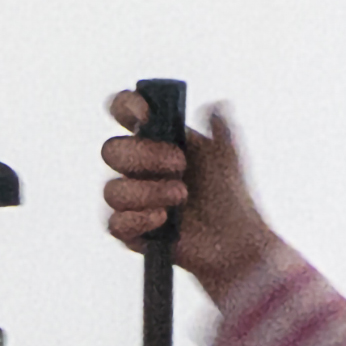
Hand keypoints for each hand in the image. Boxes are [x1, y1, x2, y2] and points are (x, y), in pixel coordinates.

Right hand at [101, 91, 278, 301]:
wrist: (234, 240)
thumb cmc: (227, 195)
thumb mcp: (229, 158)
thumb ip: (223, 130)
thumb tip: (215, 106)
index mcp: (153, 139)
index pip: (123, 112)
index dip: (126, 106)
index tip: (147, 114)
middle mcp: (135, 167)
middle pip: (111, 150)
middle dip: (144, 155)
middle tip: (180, 165)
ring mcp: (129, 199)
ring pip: (112, 190)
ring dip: (148, 191)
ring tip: (181, 196)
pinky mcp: (128, 230)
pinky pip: (115, 223)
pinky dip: (138, 219)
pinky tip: (163, 219)